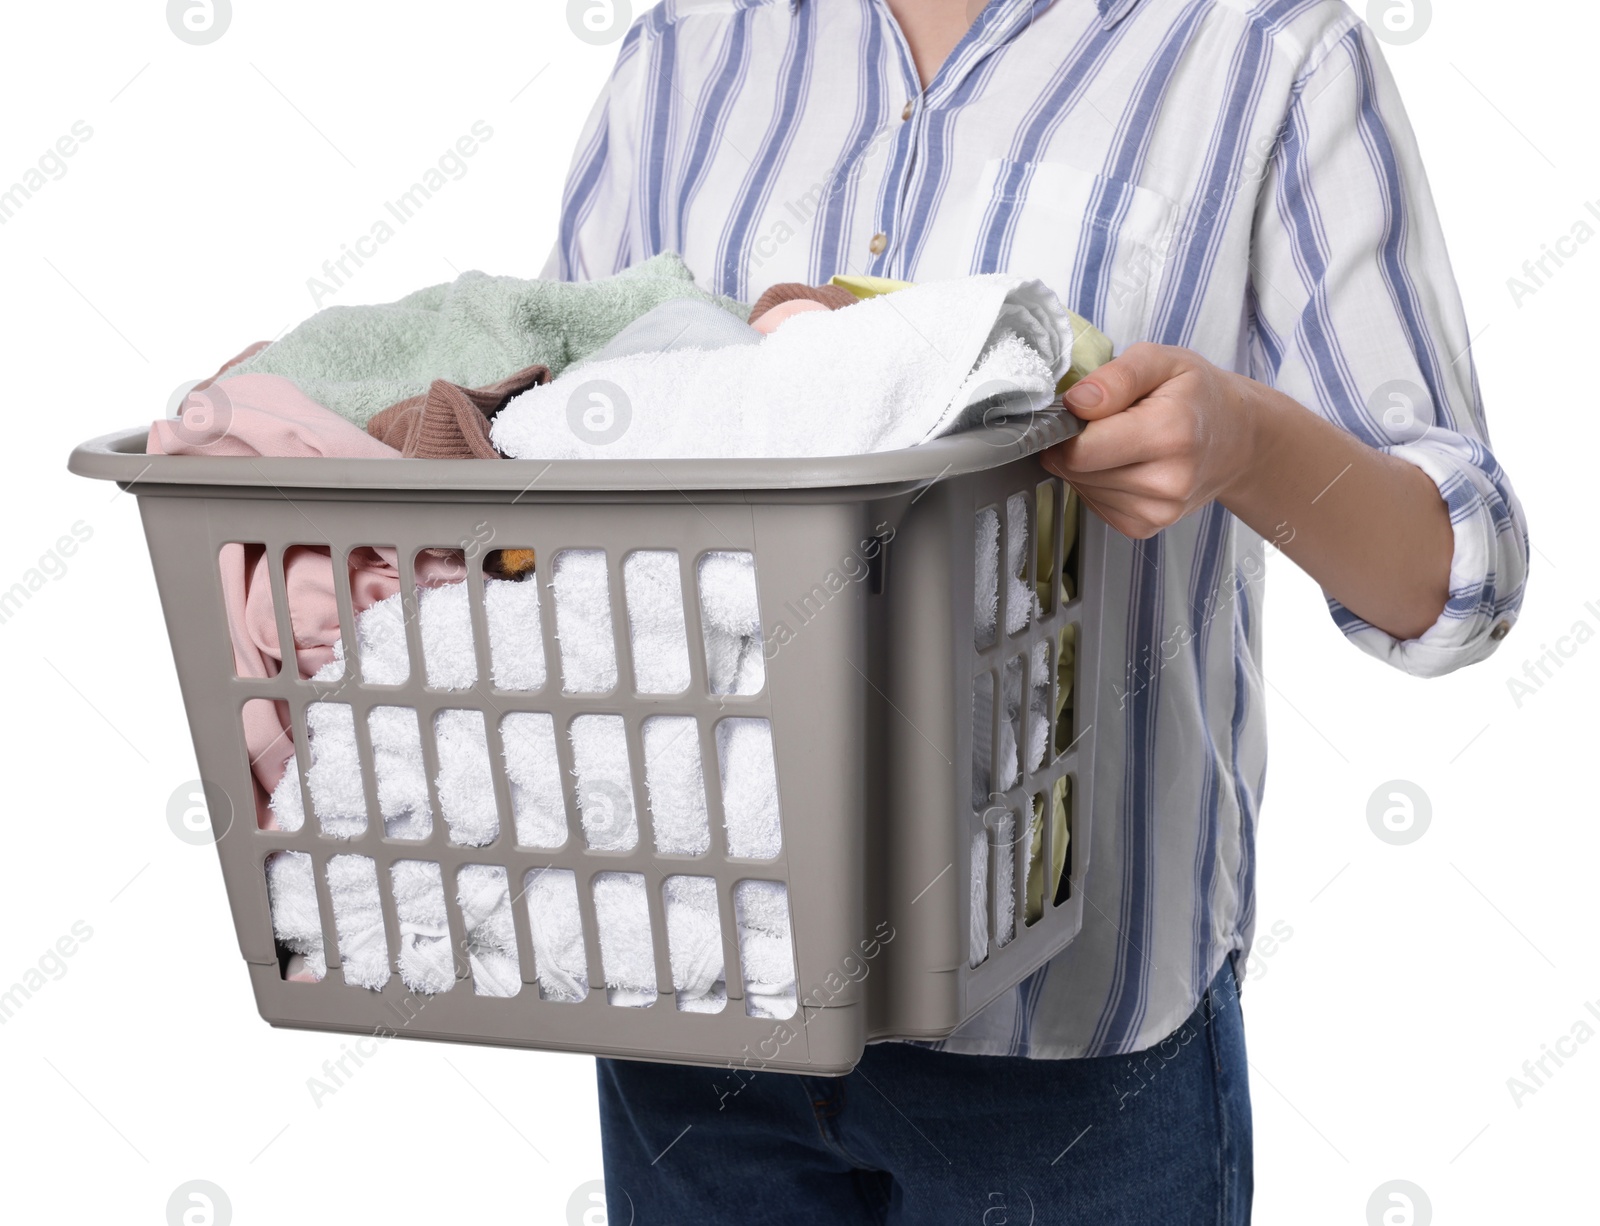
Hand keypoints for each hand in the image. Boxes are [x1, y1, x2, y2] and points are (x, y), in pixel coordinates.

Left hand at [1041, 342, 1258, 539]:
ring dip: (1087, 465)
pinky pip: (1093, 505)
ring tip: (1121, 442)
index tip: (1076, 412)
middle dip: (1075, 444)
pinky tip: (1124, 465)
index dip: (1065, 428)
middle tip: (1105, 423)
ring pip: (1081, 488)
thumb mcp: (1163, 361)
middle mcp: (1167, 481)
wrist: (1238, 440)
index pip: (1081, 449)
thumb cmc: (1197, 396)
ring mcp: (1158, 511)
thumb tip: (1075, 403)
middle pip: (1077, 469)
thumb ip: (1117, 376)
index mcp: (1169, 433)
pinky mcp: (1145, 527)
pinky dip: (1098, 484)